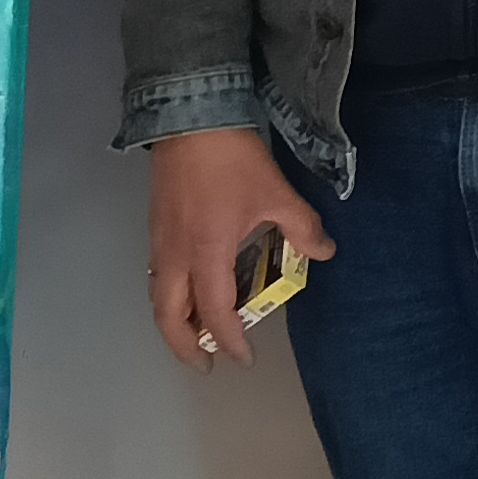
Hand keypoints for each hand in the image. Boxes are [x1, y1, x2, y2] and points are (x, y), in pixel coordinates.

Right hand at [146, 127, 329, 371]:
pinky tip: (190, 290)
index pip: (215, 314)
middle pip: (169, 319)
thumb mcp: (276, 193)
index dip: (230, 340)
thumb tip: (323, 252)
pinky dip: (170, 297)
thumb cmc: (233, 159)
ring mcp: (159, 242)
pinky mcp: (154, 227)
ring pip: (158, 298)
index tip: (244, 357)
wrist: (189, 116)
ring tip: (198, 332)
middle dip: (186, 346)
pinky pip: (157, 277)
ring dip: (175, 323)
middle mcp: (175, 256)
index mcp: (206, 254)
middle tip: (207, 362)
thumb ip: (302, 228)